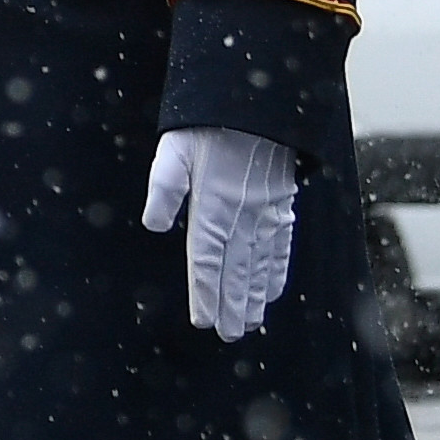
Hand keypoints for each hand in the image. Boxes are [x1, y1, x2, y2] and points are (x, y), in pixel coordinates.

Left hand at [144, 125, 302, 340]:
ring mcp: (268, 212)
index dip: (205, 292)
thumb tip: (156, 226)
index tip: (203, 319)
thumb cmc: (207, 128)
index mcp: (215, 206)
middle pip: (236, 270)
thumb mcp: (173, 152)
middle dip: (232, 305)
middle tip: (228, 334)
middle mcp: (245, 216)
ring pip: (261, 264)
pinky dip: (277, 273)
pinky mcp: (283, 206)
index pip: (207, 260)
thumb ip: (164, 189)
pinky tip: (273, 292)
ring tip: (248, 324)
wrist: (256, 105)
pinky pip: (281, 247)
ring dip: (254, 296)